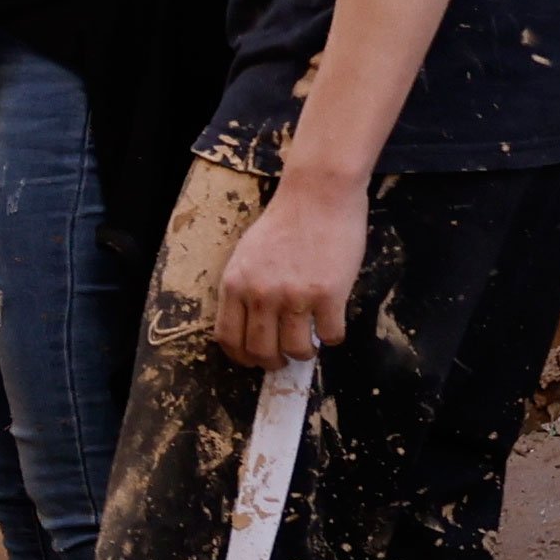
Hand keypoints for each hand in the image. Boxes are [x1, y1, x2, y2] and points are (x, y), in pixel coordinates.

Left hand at [215, 171, 367, 369]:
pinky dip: (332, 339)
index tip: (253, 359)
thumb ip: (245, 286)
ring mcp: (294, 296)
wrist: (318, 196)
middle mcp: (260, 295)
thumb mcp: (247, 254)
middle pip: (260, 351)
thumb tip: (250, 321)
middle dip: (273, 363)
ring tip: (309, 346)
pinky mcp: (328, 295)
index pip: (228, 337)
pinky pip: (330, 335)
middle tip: (284, 359)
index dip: (241, 356)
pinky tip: (332, 328)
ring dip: (303, 354)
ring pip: (295, 349)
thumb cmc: (285, 222)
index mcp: (235, 285)